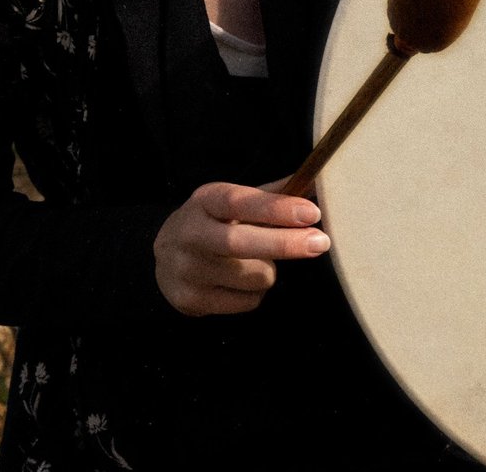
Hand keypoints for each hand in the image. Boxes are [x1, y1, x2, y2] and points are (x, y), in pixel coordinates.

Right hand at [153, 180, 329, 315]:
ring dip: (269, 270)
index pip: (240, 202)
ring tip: (257, 261)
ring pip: (253, 276)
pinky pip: (247, 301)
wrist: (164, 258)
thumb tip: (315, 183)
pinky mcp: (191, 300)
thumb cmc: (213, 223)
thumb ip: (272, 194)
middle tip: (321, 242)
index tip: (311, 213)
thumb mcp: (233, 201)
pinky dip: (256, 292)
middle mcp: (191, 233)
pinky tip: (241, 282)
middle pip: (242, 242)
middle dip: (286, 243)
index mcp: (204, 201)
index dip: (277, 208)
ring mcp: (188, 270)